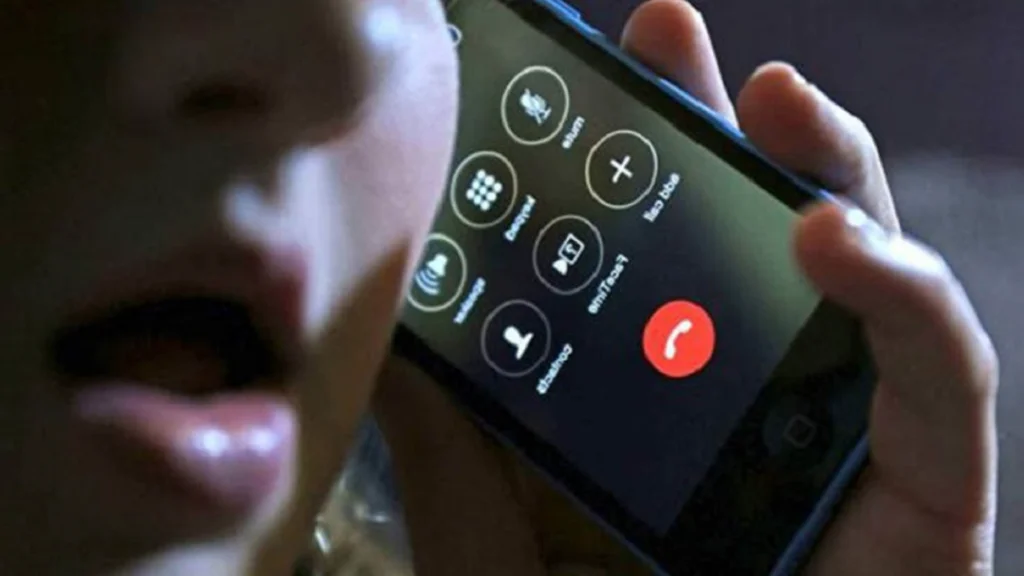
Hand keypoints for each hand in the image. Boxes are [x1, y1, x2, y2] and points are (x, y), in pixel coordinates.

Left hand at [373, 1, 998, 573]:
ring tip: (777, 98)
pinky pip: (943, 372)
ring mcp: (853, 438)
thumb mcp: (502, 530)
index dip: (624, 167)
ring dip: (829, 173)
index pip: (656, 263)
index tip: (576, 82)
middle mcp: (766, 405)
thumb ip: (460, 435)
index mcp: (669, 404)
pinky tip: (832, 239)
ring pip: (865, 278)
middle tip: (670, 35)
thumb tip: (407, 318)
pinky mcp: (935, 489)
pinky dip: (902, 296)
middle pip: (758, 244)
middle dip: (724, 131)